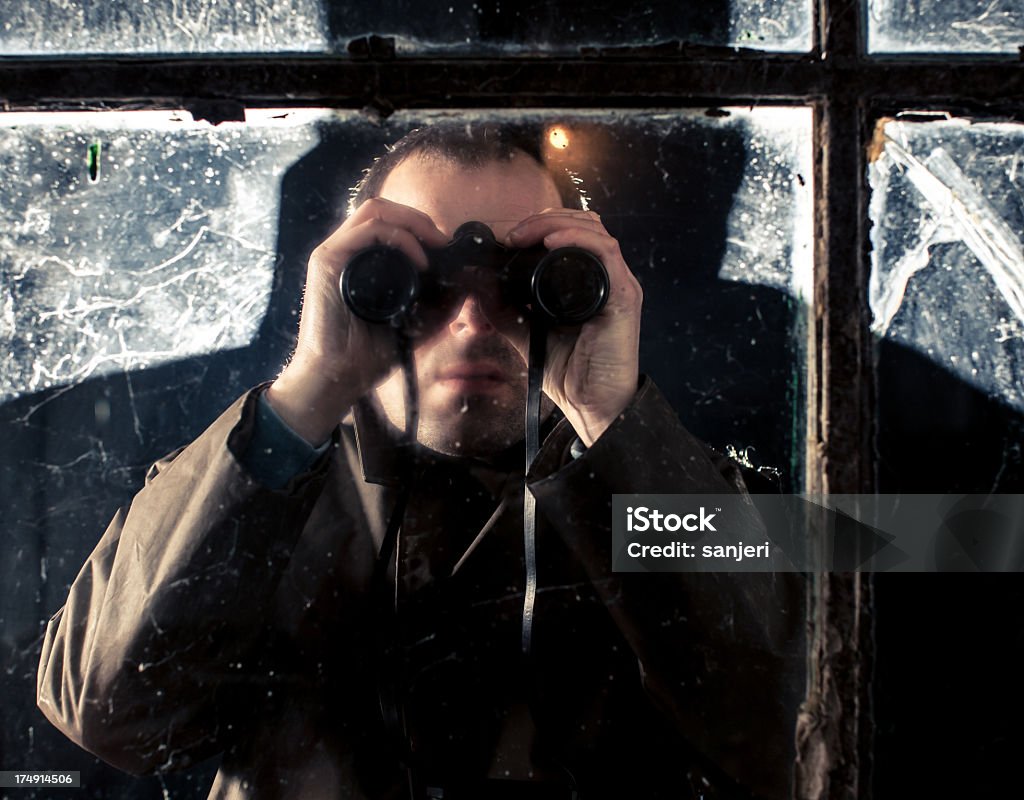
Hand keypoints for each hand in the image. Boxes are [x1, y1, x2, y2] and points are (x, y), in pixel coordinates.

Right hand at [266, 198, 448, 443]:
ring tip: (435, 245)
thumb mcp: (418, 323)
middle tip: (444, 241)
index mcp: (362, 261)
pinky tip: (419, 260)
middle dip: (420, 219)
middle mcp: (347, 252)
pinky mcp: (326, 260)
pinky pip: (367, 230)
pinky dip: (399, 237)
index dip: (422, 227)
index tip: (448, 248)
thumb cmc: (370, 353)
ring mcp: (335, 253)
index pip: (391, 224)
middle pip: (385, 209)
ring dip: (412, 222)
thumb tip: (469, 280)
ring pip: (376, 210)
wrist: (339, 376)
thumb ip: (441, 303)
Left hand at [498, 209, 641, 446]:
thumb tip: (476, 280)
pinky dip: (579, 240)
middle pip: (582, 223)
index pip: (569, 233)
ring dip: (558, 223)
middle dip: (545, 219)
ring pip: (594, 230)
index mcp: (586, 280)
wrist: (591, 404)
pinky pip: (606, 253)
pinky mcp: (623, 296)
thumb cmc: (568, 372)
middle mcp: (605, 277)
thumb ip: (503, 308)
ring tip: (529, 234)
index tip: (508, 238)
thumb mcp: (525, 332)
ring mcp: (617, 284)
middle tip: (514, 234)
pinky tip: (553, 242)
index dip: (539, 225)